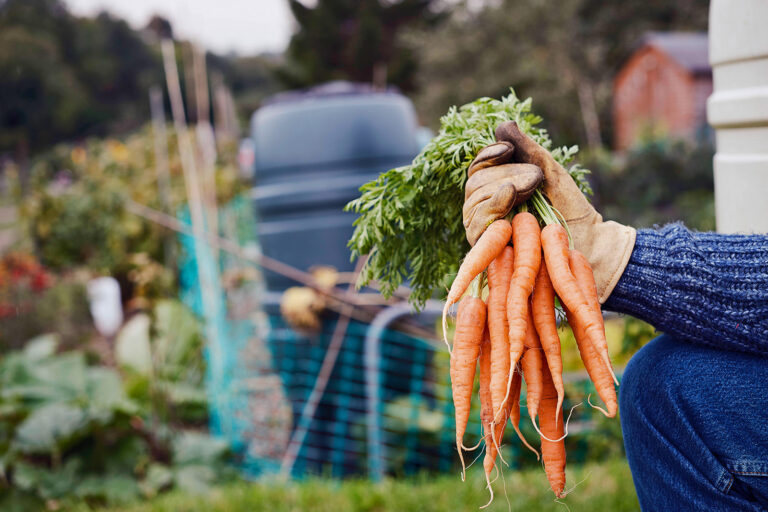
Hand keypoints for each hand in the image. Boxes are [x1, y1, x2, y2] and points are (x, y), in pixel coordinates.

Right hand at [472, 121, 635, 302]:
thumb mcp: (550, 172)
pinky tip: (508, 196)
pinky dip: (491, 208)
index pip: (478, 168)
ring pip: (474, 202)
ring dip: (501, 187)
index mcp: (496, 190)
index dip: (488, 156)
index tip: (509, 148)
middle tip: (535, 176)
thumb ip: (527, 150)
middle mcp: (484, 210)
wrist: (588, 243)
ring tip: (531, 186)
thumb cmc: (571, 209)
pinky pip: (476, 226)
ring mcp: (483, 231)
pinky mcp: (485, 251)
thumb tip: (503, 125)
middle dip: (504, 173)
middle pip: (475, 184)